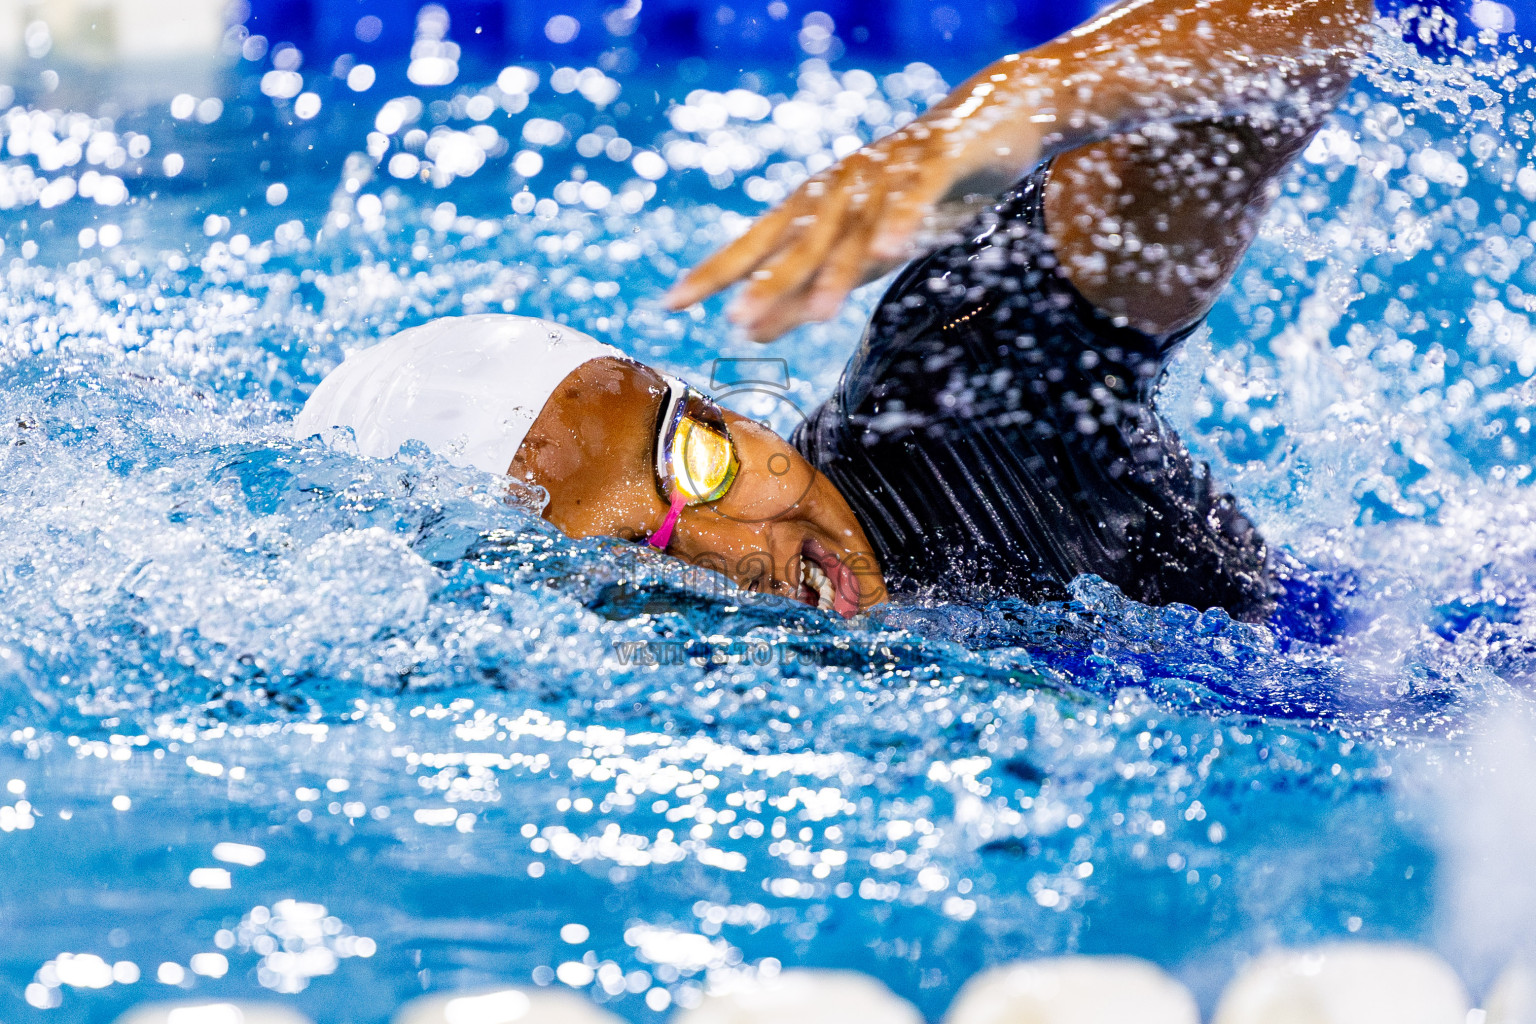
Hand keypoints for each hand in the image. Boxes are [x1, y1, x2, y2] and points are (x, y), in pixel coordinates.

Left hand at [664, 96, 1041, 341]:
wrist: (987, 122)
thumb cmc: (912, 197)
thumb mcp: (857, 254)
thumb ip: (806, 290)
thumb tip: (748, 332)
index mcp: (816, 207)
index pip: (756, 243)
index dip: (716, 272)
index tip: (672, 303)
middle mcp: (840, 187)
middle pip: (797, 239)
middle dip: (768, 280)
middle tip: (736, 319)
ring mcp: (886, 171)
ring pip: (855, 226)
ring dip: (836, 268)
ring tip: (817, 312)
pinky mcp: (935, 161)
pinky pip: (914, 194)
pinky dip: (901, 220)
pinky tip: (891, 250)